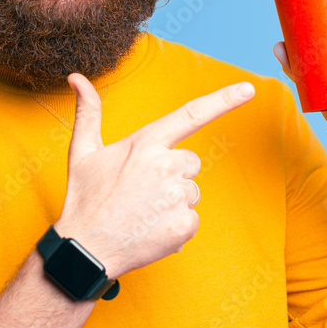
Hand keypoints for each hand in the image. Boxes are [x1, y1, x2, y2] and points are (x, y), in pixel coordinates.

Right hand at [54, 73, 254, 279]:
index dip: (223, 100)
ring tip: (142, 213)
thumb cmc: (85, 198)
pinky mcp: (183, 225)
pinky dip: (175, 227)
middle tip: (140, 192)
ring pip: (191, 192)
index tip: (249, 89)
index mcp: (145, 143)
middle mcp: (165, 165)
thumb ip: (88, 112)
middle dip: (171, 175)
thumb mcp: (83, 152)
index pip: (191, 114)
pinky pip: (191, 220)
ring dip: (173, 202)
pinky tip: (150, 229)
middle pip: (189, 163)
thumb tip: (77, 78)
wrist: (85, 250)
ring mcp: (176, 197)